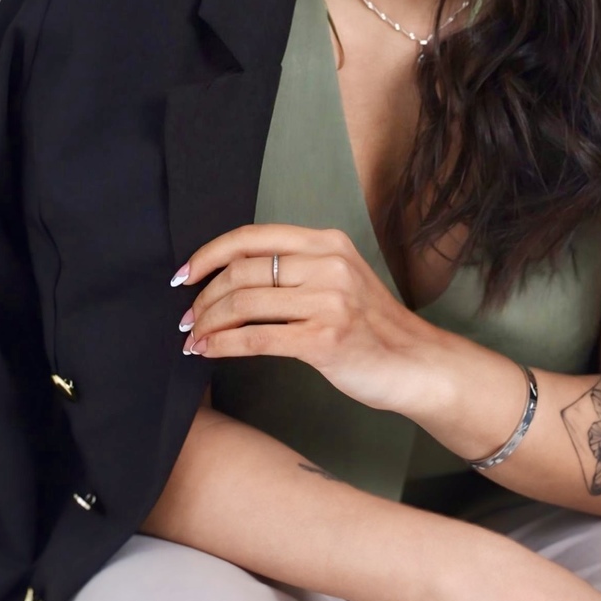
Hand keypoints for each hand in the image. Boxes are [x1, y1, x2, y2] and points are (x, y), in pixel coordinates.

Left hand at [173, 224, 438, 412]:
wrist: (416, 363)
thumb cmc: (372, 326)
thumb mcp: (340, 279)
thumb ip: (298, 269)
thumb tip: (231, 276)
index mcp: (328, 243)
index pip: (253, 238)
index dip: (209, 254)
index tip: (184, 274)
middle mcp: (328, 265)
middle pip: (242, 272)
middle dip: (204, 297)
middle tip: (186, 318)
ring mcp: (328, 301)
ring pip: (244, 304)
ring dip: (208, 323)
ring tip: (193, 337)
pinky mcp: (324, 339)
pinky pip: (256, 338)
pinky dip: (223, 345)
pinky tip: (208, 351)